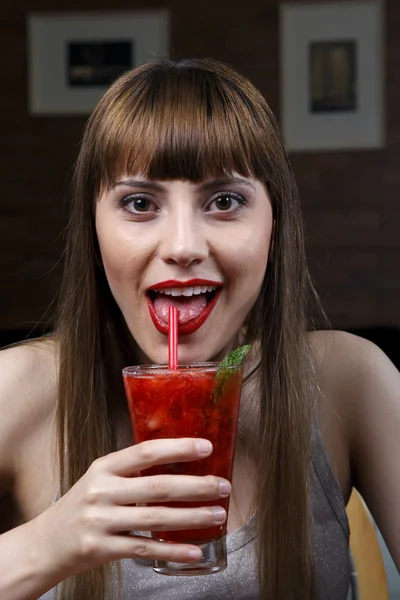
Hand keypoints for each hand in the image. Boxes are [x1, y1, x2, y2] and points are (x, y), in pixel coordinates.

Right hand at [31, 438, 230, 579]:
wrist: (43, 544)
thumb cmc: (79, 507)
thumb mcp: (99, 480)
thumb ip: (130, 471)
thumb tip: (178, 462)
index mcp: (103, 467)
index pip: (145, 451)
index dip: (178, 448)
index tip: (206, 447)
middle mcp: (101, 491)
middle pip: (157, 486)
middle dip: (196, 486)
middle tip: (223, 485)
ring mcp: (99, 520)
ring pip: (156, 519)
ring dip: (192, 517)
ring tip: (217, 514)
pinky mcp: (100, 548)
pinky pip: (144, 549)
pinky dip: (173, 551)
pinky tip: (194, 551)